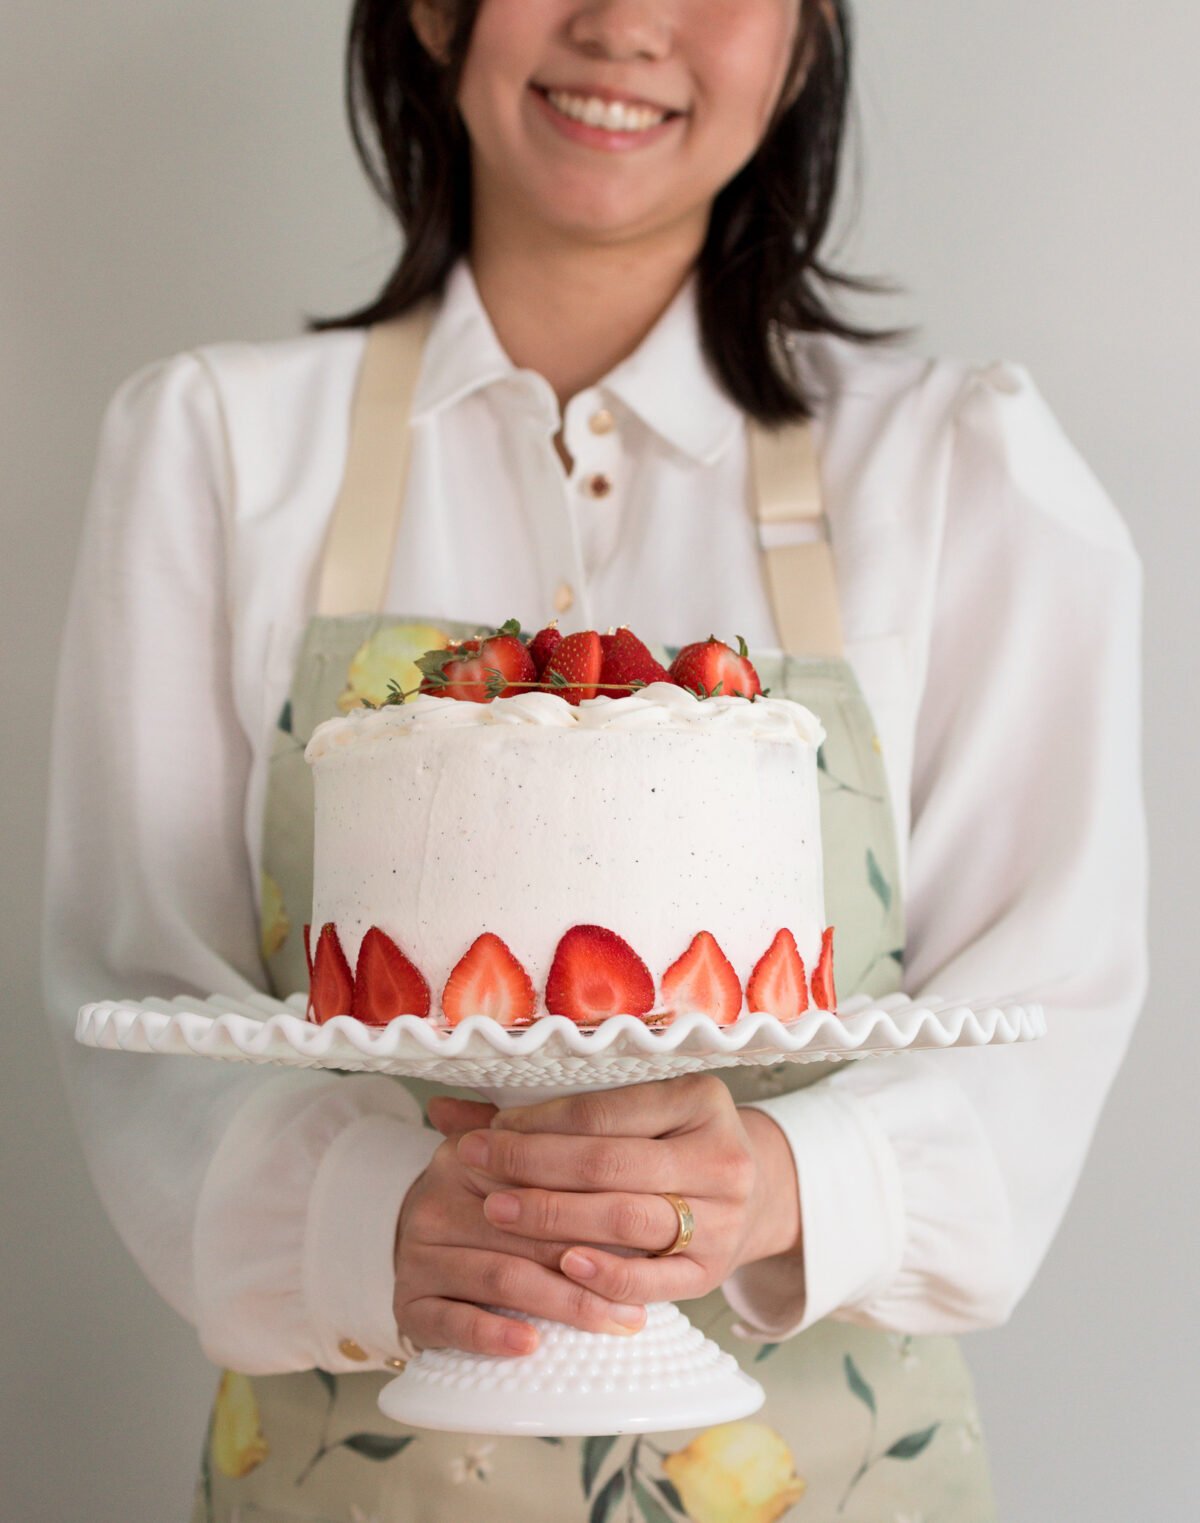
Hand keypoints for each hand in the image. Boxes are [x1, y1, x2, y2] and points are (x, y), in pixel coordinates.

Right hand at [392, 1098, 648, 1359]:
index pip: (538, 1180)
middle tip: (643, 1293)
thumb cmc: (490, 1206)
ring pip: (501, 1278)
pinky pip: (452, 1323)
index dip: (596, 1207)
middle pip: (527, 1233)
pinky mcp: (408, 1304)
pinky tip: (531, 1344)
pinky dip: (492, 1335)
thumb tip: (636, 1139)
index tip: (648, 1232)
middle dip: (593, 1267)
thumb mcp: (514, 1167)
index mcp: (467, 1156)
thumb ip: (562, 1148)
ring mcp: (417, 1254)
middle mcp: (436, 1201)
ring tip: (615, 1322)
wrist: (418, 1243)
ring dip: (563, 1305)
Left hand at [447, 1075, 801, 1309]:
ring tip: (498, 1211)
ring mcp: (724, 1217)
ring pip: (626, 1220)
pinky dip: (603, 1275)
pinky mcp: (714, 1270)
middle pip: (609, 1164)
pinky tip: (561, 1265)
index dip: (537, 1124)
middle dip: (533, 1168)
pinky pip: (653, 1280)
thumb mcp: (630, 1114)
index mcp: (700, 1099)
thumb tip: (441, 1112)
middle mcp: (721, 1155)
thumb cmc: (668, 1144)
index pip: (603, 1112)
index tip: (486, 1131)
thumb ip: (544, 1114)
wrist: (754, 1190)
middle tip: (475, 1168)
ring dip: (554, 1218)